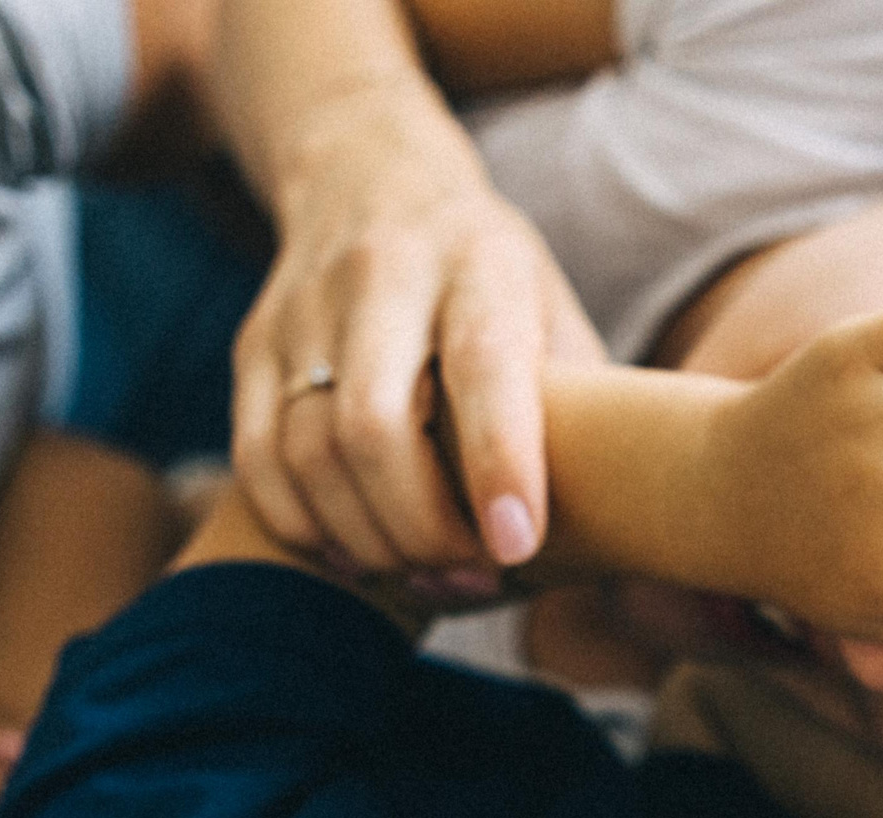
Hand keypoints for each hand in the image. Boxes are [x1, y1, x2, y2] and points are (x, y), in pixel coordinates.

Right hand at [232, 91, 603, 587]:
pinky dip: (305, 526)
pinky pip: (258, 459)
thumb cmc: (490, 279)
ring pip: (309, 451)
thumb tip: (631, 525)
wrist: (368, 175)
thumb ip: (579, 406)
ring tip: (421, 573)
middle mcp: (382, 275)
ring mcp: (304, 308)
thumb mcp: (551, 310)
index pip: (482, 366)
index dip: (498, 463)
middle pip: (375, 425)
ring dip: (366, 539)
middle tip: (471, 576)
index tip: (518, 547)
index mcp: (480, 263)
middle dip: (422, 528)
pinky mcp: (252, 344)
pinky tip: (354, 551)